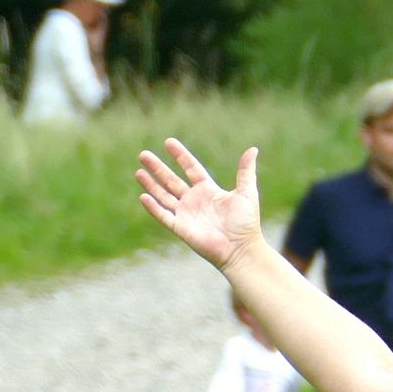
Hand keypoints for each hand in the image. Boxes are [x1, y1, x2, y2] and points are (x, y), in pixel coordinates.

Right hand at [137, 139, 264, 272]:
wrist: (242, 249)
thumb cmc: (246, 223)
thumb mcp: (247, 193)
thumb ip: (246, 171)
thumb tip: (253, 149)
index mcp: (208, 190)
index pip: (191, 168)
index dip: (180, 155)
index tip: (168, 142)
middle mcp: (194, 200)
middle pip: (171, 180)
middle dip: (158, 168)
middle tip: (143, 154)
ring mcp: (186, 214)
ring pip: (164, 196)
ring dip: (151, 184)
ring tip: (139, 171)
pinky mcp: (181, 228)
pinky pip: (163, 216)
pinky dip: (153, 207)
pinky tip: (143, 196)